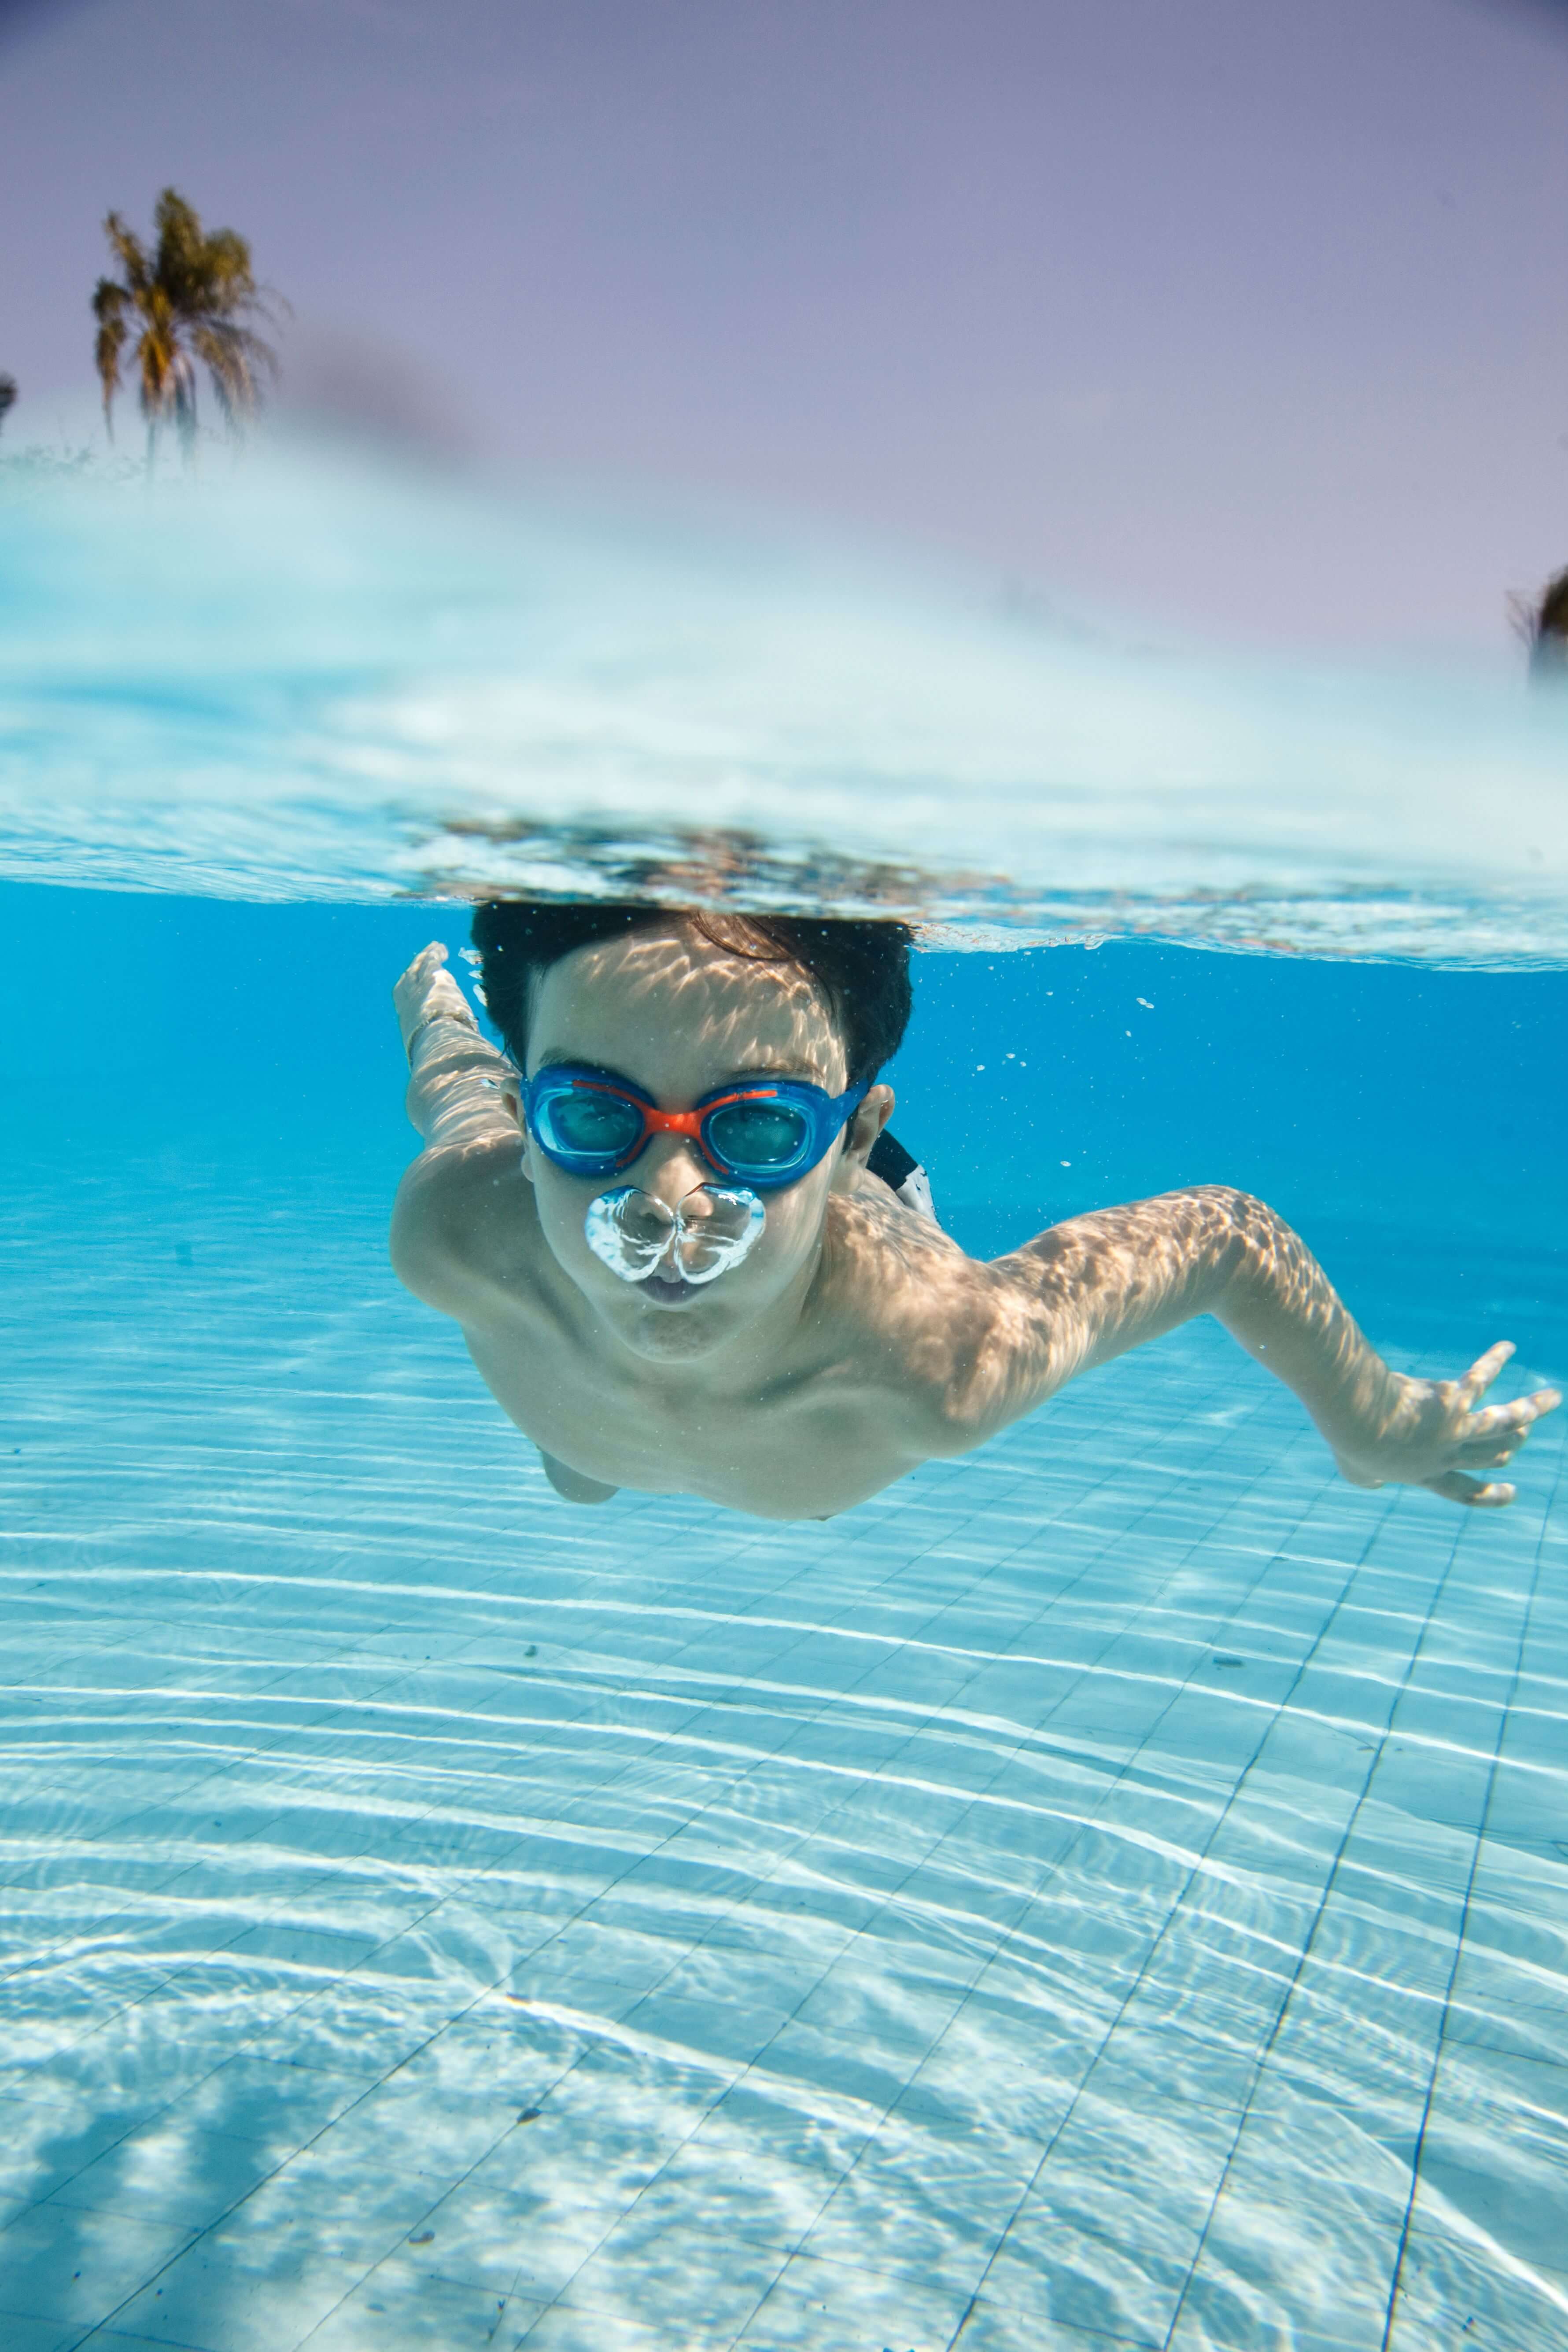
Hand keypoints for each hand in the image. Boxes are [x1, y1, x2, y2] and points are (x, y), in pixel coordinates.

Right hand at [393, 941, 477, 1056]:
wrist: (437, 1042)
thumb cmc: (437, 1053)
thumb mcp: (431, 1051)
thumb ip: (436, 1048)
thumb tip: (444, 1065)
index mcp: (407, 1020)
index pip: (403, 999)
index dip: (406, 989)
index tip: (410, 983)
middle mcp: (408, 1001)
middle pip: (408, 979)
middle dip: (414, 969)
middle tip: (420, 960)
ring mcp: (418, 989)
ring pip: (419, 967)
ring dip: (425, 957)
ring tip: (434, 948)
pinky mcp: (432, 978)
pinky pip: (432, 961)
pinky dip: (435, 953)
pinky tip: (441, 947)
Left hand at [1335, 1342, 1559, 1507]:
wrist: (1358, 1420)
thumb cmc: (1350, 1441)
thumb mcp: (1355, 1471)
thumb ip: (1366, 1480)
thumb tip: (1371, 1482)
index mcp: (1427, 1475)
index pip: (1464, 1493)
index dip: (1490, 1495)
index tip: (1512, 1492)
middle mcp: (1448, 1455)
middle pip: (1492, 1455)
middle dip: (1510, 1446)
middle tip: (1522, 1436)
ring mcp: (1456, 1429)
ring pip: (1507, 1422)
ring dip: (1534, 1409)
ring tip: (1554, 1398)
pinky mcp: (1455, 1400)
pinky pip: (1481, 1377)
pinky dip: (1495, 1360)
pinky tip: (1507, 1347)